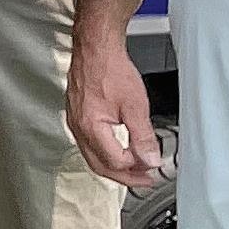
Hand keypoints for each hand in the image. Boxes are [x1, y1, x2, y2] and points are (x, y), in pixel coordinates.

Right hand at [63, 27, 164, 187]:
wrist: (96, 48)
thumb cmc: (111, 69)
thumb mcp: (135, 105)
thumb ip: (143, 136)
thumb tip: (149, 158)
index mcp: (91, 128)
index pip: (115, 161)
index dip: (136, 167)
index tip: (153, 165)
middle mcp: (78, 128)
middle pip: (99, 166)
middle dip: (124, 176)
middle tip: (144, 179)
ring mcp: (75, 122)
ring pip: (92, 157)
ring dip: (114, 166)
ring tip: (134, 168)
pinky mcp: (76, 116)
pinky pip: (88, 144)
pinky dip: (104, 153)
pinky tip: (116, 149)